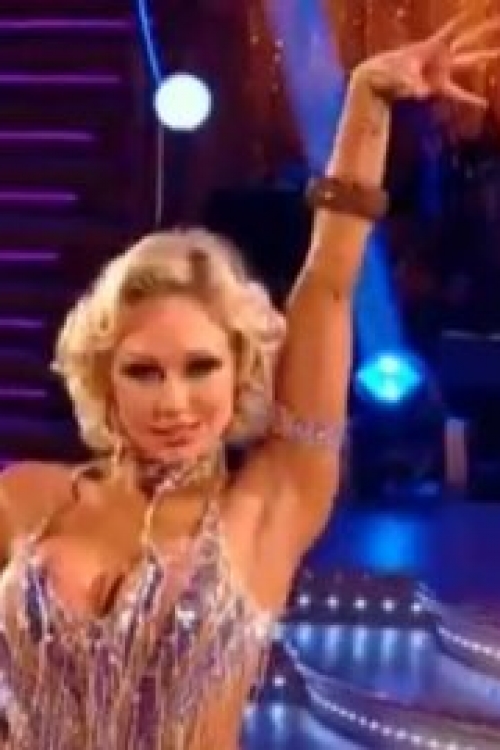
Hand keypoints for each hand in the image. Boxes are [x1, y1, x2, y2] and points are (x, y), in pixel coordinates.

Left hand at [354, 13, 499, 107]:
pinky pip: (458, 94)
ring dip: (483, 58)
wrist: (379, 82)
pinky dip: (471, 99)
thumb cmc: (387, 73)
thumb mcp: (398, 76)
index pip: (452, 28)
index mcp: (431, 47)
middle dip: (483, 32)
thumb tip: (423, 94)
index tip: (478, 7)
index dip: (464, 19)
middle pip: (464, 38)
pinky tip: (484, 104)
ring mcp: (441, 71)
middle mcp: (440, 56)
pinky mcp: (437, 87)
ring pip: (468, 62)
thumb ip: (411, 84)